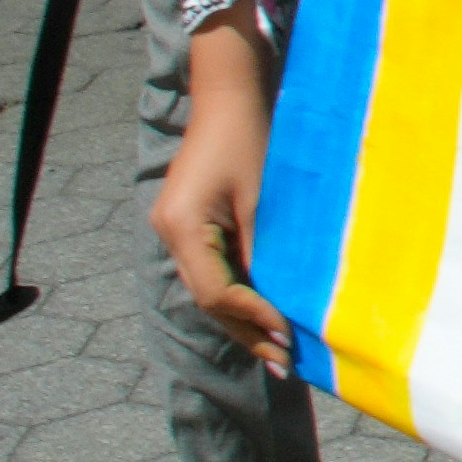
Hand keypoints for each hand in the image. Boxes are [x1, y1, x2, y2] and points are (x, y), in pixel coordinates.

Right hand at [151, 0, 282, 374]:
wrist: (230, 98)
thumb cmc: (252, 139)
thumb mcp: (263, 199)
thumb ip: (265, 250)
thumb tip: (282, 301)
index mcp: (183, 228)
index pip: (216, 291)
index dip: (255, 318)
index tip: (290, 337)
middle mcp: (171, 234)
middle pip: (208, 300)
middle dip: (248, 332)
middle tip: (287, 363)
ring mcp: (176, 231)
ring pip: (209, 289)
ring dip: (244, 320)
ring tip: (280, 351)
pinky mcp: (190, 226)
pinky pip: (212, 271)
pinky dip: (240, 295)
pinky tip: (266, 315)